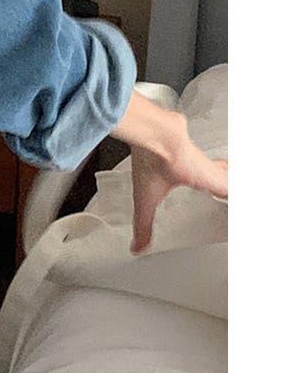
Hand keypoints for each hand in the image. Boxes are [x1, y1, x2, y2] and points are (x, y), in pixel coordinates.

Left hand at [111, 92, 227, 253]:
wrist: (150, 126)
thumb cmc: (154, 158)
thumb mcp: (148, 197)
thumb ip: (144, 223)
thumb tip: (140, 246)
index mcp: (205, 177)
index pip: (229, 190)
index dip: (232, 197)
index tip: (233, 203)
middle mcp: (203, 161)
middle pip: (224, 172)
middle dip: (227, 182)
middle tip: (227, 190)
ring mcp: (191, 146)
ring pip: (210, 158)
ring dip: (213, 167)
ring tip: (211, 175)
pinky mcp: (178, 133)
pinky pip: (193, 146)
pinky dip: (195, 155)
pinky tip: (183, 156)